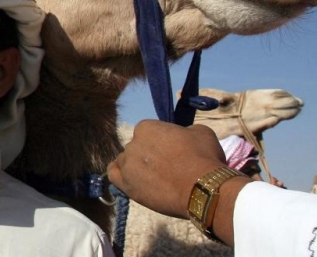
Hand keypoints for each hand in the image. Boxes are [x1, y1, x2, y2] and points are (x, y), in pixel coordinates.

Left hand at [106, 120, 226, 218]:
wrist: (201, 189)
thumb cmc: (203, 158)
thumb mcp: (200, 132)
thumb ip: (184, 130)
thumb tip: (183, 134)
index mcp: (146, 127)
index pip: (147, 131)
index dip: (160, 141)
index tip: (171, 151)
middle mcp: (132, 143)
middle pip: (137, 147)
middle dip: (149, 154)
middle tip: (166, 166)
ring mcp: (126, 164)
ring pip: (125, 161)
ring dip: (136, 166)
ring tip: (154, 178)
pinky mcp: (125, 184)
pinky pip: (113, 174)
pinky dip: (120, 175)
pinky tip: (131, 179)